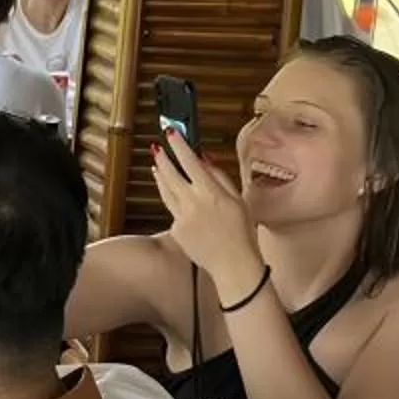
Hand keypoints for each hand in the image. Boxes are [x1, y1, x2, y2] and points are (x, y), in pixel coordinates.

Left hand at [151, 130, 264, 296]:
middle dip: (162, 158)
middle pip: (170, 174)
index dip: (178, 145)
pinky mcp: (176, 230)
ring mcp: (181, 217)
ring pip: (165, 191)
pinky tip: (176, 198)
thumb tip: (205, 160)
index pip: (189, 162)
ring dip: (160, 176)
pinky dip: (173, 201)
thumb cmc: (242, 233)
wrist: (233, 265)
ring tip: (157, 167)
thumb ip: (220, 177)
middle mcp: (192, 203)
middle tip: (157, 148)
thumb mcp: (238, 200)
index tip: (171, 133)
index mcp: (210, 193)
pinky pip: (172, 211)